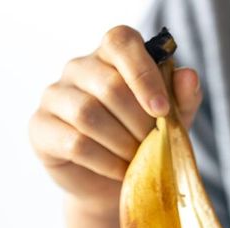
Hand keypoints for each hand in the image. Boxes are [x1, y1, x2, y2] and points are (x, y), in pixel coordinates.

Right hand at [29, 25, 201, 217]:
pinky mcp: (40, 127)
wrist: (113, 184)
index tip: (163, 111)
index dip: (144, 74)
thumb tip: (189, 75)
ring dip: (122, 143)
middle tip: (154, 146)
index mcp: (111, 55)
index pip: (122, 42)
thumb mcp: (175, 121)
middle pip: (109, 86)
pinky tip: (121, 171)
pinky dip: (105, 162)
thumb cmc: (145, 142)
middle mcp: (79, 68)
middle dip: (139, 122)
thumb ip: (184, 97)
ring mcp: (55, 96)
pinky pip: (74, 142)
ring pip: (88, 114)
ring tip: (138, 160)